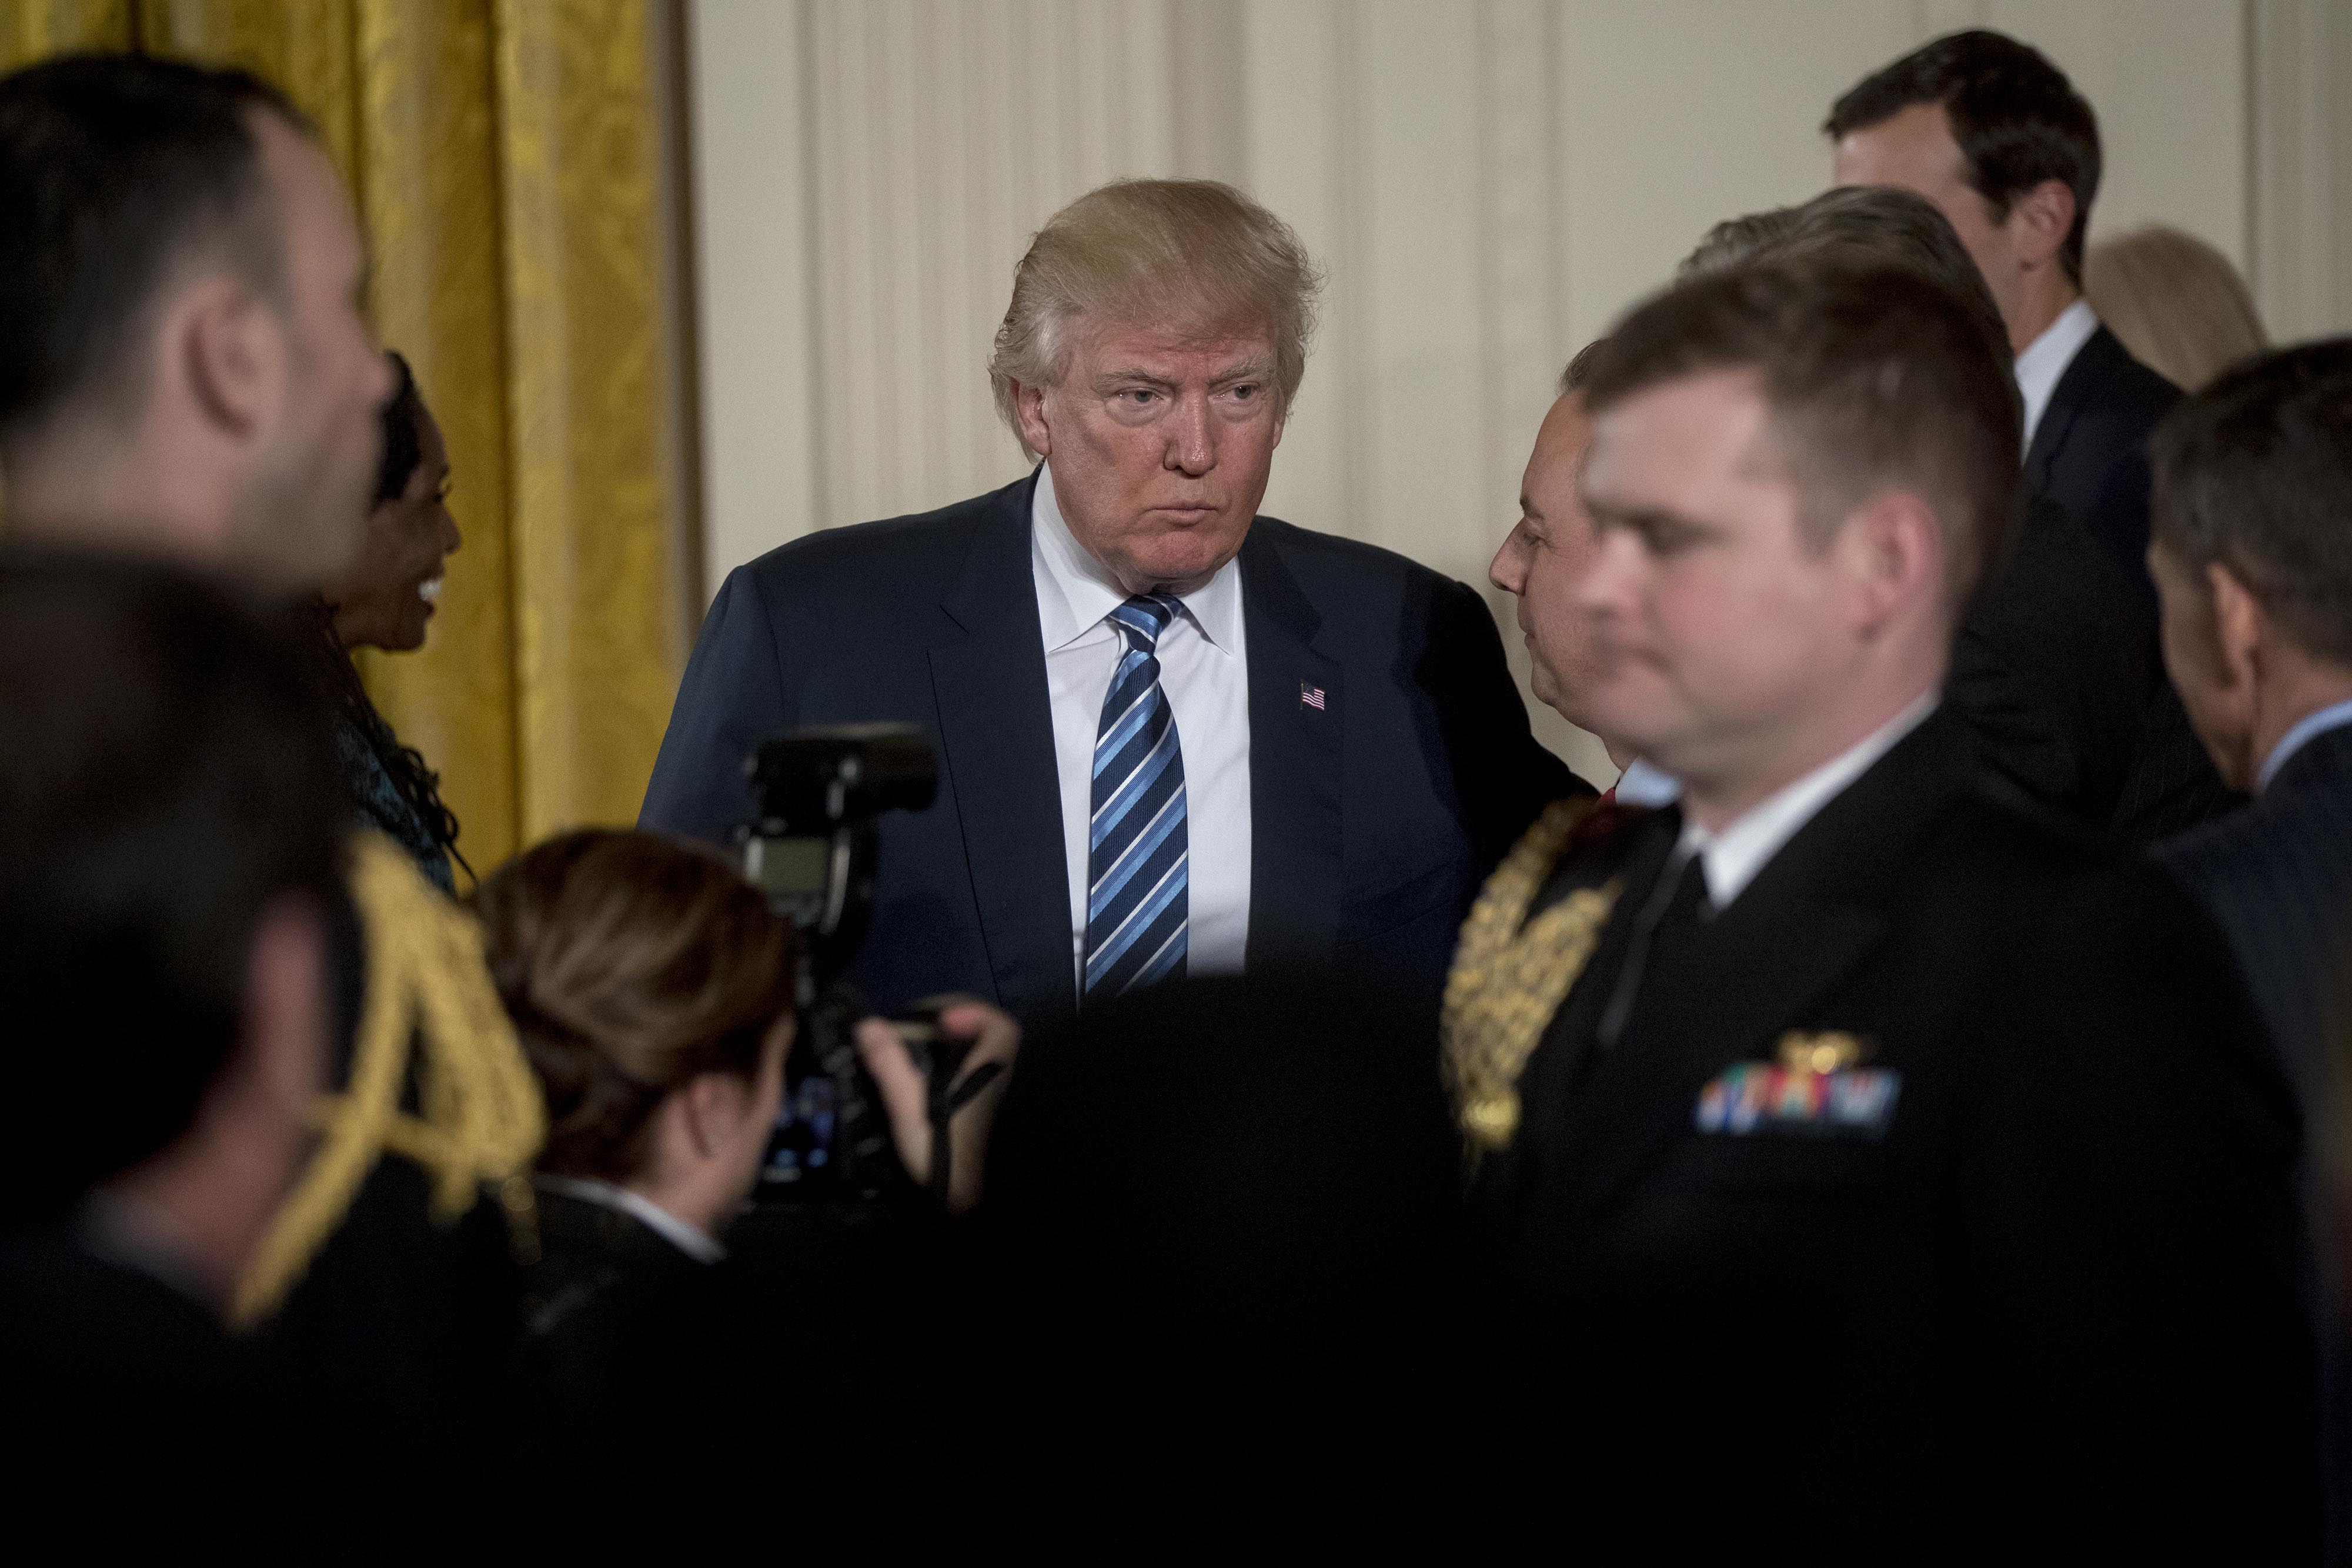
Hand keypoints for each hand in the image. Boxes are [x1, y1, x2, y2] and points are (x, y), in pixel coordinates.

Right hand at [854, 998, 1018, 1214]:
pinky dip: (953, 1077)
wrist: (972, 1216)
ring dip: (950, 1055)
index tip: (940, 1022)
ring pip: (981, 1064)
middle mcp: (1001, 1086)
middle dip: (951, 1032)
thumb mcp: (911, 1113)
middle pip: (987, 1041)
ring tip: (912, 1060)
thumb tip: (869, 1026)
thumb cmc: (946, 1163)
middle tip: (914, 1037)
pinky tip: (926, 1091)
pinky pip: (976, 1085)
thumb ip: (891, 1067)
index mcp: (991, 1076)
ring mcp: (997, 1105)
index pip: (1001, 1027)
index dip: (973, 1014)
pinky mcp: (987, 1123)